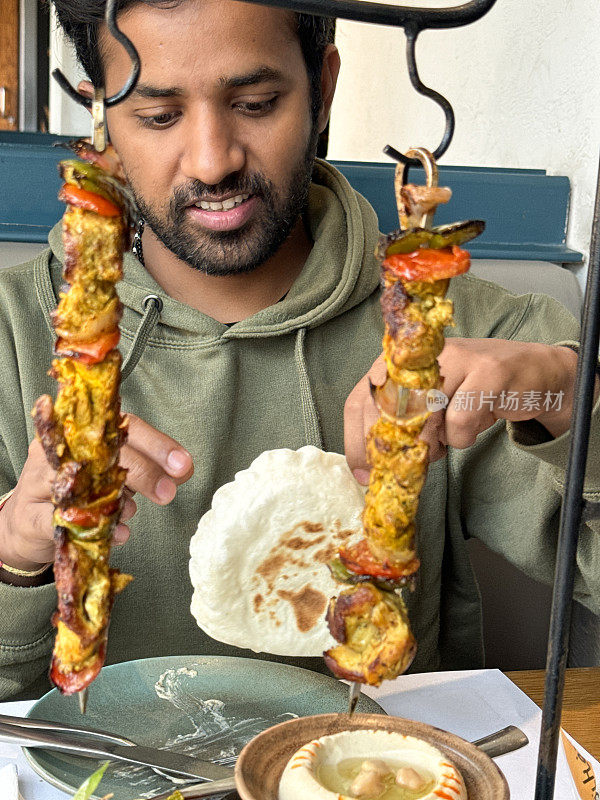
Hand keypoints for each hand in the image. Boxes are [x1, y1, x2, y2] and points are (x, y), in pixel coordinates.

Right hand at [0, 413, 192, 571]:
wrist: (25, 524)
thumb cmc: (76, 490)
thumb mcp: (111, 473)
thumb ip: (145, 466)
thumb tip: (182, 470)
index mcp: (84, 431)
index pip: (125, 427)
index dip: (157, 444)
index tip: (183, 464)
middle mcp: (61, 448)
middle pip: (105, 452)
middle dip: (144, 472)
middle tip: (168, 493)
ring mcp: (39, 480)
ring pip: (83, 483)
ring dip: (117, 500)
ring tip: (132, 511)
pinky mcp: (30, 516)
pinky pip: (66, 520)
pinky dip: (96, 528)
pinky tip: (117, 533)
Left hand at [344, 339, 580, 484]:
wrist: (532, 372)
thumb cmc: (471, 393)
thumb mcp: (429, 408)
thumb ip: (399, 427)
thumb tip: (368, 469)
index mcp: (399, 362)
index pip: (360, 400)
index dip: (356, 441)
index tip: (363, 474)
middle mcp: (420, 356)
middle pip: (385, 411)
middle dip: (394, 450)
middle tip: (405, 470)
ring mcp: (455, 360)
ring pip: (422, 419)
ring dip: (432, 445)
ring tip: (446, 441)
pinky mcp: (487, 373)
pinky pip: (459, 423)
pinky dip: (463, 438)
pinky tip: (473, 428)